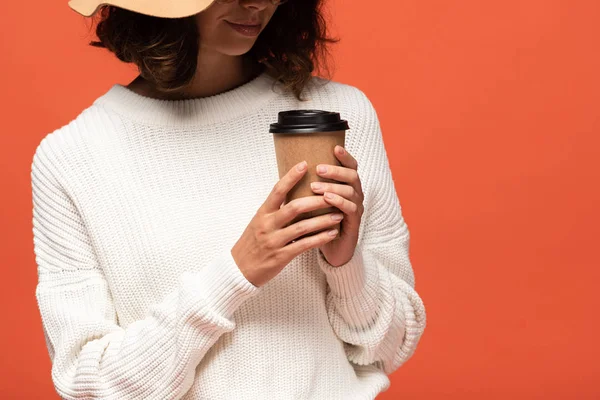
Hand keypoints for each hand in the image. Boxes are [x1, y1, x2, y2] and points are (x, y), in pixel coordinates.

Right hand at [231, 161, 340, 286]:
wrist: (239, 269)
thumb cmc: (252, 243)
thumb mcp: (259, 222)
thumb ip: (274, 209)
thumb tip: (292, 191)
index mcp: (262, 213)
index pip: (277, 190)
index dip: (291, 177)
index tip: (305, 164)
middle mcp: (267, 225)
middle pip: (294, 207)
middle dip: (316, 200)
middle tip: (333, 194)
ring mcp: (274, 241)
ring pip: (302, 227)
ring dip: (323, 220)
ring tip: (339, 214)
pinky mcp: (281, 257)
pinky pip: (304, 245)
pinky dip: (320, 238)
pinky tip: (332, 233)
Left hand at [312, 145, 363, 266]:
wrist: (331, 249)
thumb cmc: (321, 222)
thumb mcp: (314, 201)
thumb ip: (310, 186)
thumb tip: (292, 168)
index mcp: (346, 186)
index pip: (350, 166)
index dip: (345, 156)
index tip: (334, 147)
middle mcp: (355, 194)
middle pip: (352, 175)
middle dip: (335, 170)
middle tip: (319, 168)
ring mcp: (357, 208)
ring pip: (350, 191)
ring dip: (332, 186)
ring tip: (315, 186)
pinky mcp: (354, 223)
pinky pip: (351, 209)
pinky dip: (339, 202)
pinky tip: (327, 199)